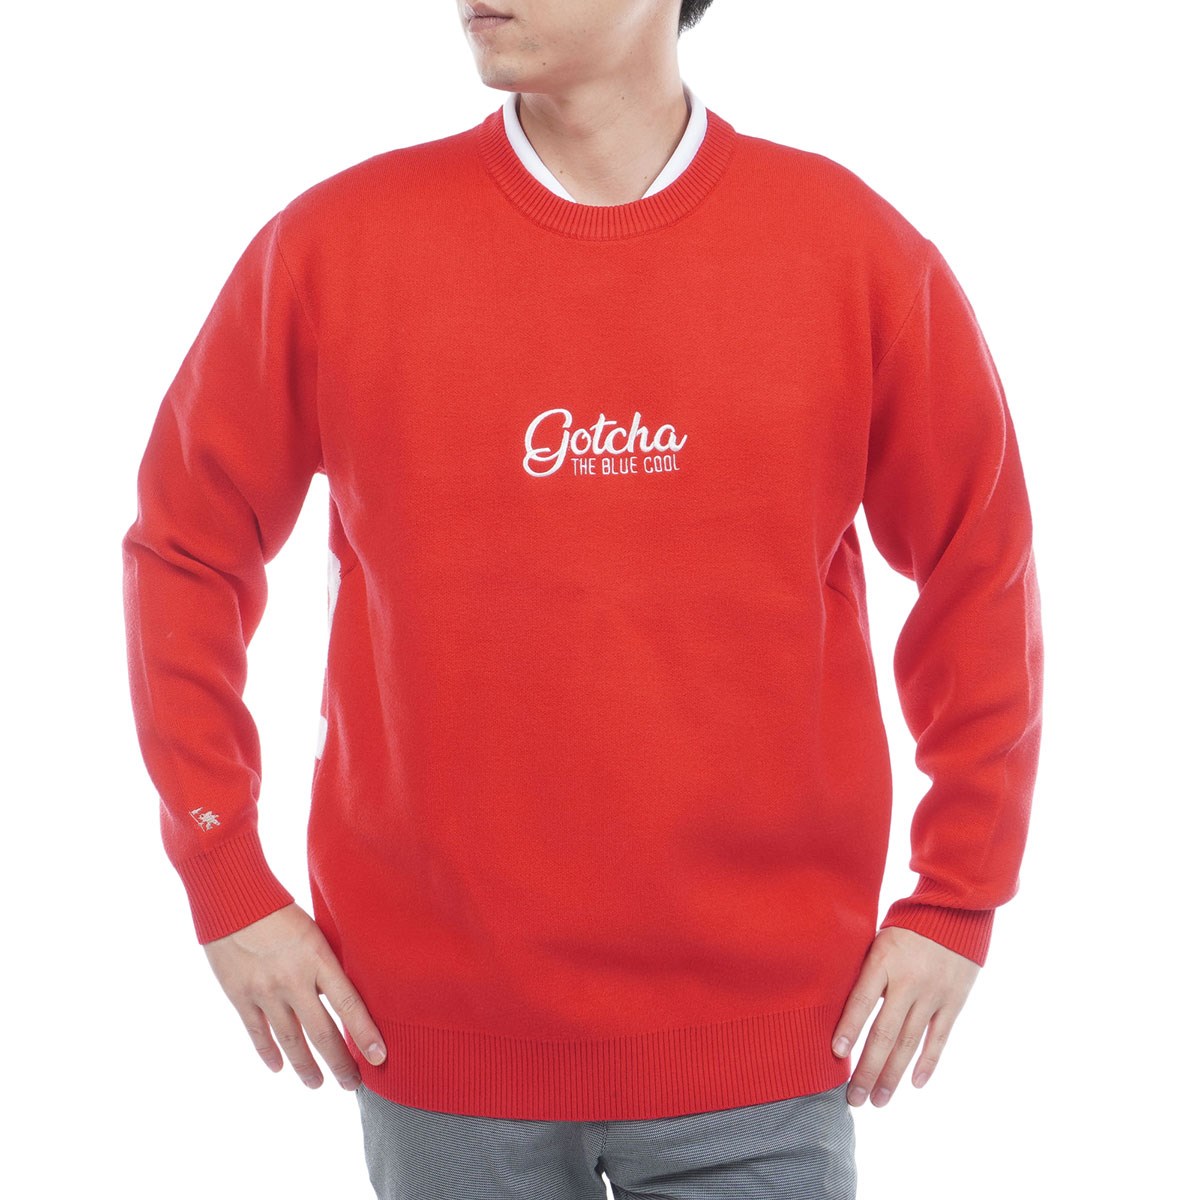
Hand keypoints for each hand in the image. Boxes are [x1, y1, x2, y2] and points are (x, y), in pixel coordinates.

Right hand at [203, 902, 386, 1090]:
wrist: (232, 899)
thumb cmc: (280, 909)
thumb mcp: (313, 930)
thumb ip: (326, 962)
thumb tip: (342, 995)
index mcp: (318, 958)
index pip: (349, 1004)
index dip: (365, 1033)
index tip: (379, 1058)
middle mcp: (293, 980)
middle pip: (321, 1032)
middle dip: (339, 1062)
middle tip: (352, 1085)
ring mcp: (264, 991)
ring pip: (290, 1040)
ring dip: (306, 1066)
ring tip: (317, 1084)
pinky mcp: (239, 996)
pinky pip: (257, 1033)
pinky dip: (269, 1053)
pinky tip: (279, 1068)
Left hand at [831, 925, 979, 1106]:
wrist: (955, 910)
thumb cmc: (907, 924)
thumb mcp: (879, 938)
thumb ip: (866, 970)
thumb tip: (842, 1006)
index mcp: (884, 960)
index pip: (862, 999)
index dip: (849, 1027)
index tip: (836, 1054)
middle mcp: (909, 981)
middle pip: (884, 1032)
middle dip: (867, 1068)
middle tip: (853, 1098)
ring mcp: (934, 994)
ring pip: (910, 1042)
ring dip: (893, 1074)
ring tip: (877, 1100)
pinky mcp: (954, 1001)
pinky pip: (939, 1038)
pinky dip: (927, 1062)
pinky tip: (914, 1084)